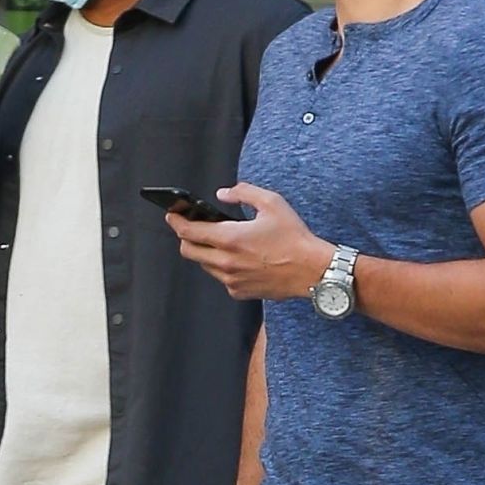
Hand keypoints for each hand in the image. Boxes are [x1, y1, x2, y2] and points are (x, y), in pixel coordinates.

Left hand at [166, 181, 333, 301]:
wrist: (312, 270)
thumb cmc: (294, 237)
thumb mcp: (272, 203)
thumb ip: (243, 192)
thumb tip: (222, 193)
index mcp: (230, 239)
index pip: (188, 232)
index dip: (176, 222)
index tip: (172, 215)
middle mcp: (226, 262)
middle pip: (188, 251)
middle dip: (186, 237)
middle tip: (193, 227)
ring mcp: (231, 280)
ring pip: (204, 265)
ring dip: (206, 252)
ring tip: (222, 241)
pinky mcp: (238, 292)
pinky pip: (221, 278)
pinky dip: (223, 267)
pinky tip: (239, 258)